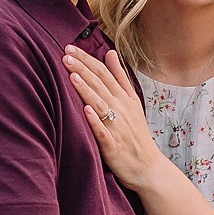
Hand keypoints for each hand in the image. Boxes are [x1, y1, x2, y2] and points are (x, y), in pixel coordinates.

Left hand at [64, 46, 162, 190]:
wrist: (147, 167)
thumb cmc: (136, 134)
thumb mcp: (132, 102)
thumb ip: (120, 77)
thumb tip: (110, 53)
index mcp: (125, 98)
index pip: (104, 73)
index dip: (87, 59)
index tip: (71, 48)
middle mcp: (121, 109)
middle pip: (100, 85)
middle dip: (82, 68)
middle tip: (65, 55)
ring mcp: (117, 127)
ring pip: (100, 104)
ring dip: (86, 90)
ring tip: (72, 75)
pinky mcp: (112, 146)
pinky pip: (102, 131)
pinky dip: (94, 121)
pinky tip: (85, 110)